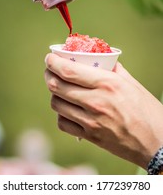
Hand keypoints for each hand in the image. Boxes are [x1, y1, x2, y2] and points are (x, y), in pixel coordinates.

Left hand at [44, 53, 162, 168]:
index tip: (49, 58)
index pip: (68, 70)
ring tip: (60, 89)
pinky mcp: (90, 136)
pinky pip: (63, 123)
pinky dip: (61, 113)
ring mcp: (91, 121)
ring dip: (54, 94)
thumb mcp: (132, 84)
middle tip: (50, 70)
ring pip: (56, 104)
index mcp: (107, 84)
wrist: (156, 143)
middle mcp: (96, 101)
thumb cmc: (147, 111)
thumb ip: (113, 70)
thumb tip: (100, 59)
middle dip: (48, 75)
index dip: (53, 62)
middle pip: (57, 86)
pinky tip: (68, 109)